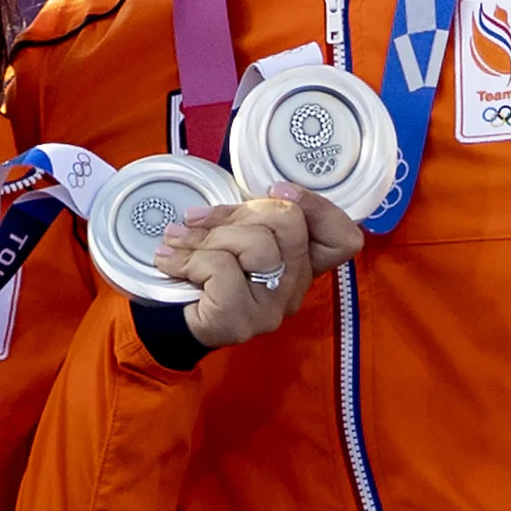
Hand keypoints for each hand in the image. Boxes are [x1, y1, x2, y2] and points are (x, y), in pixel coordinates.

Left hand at [158, 188, 363, 347]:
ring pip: (256, 244)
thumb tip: (238, 191)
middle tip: (199, 218)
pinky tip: (171, 263)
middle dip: (237, 211)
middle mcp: (293, 288)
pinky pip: (222, 269)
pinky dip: (189, 259)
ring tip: (177, 240)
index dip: (316, 205)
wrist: (167, 319)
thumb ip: (250, 218)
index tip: (275, 189)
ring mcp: (271, 309)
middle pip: (291, 223)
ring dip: (206, 236)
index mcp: (299, 264)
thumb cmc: (201, 273)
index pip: (343, 239)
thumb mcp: (232, 236)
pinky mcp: (241, 321)